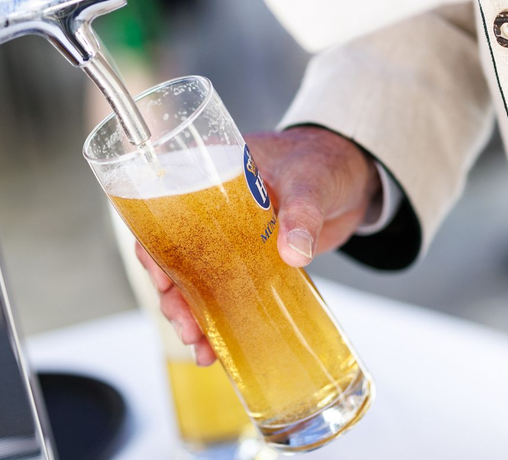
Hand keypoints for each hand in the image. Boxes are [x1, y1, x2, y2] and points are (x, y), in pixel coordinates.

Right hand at [135, 126, 381, 364]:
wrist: (354, 175)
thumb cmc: (323, 161)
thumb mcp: (311, 182)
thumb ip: (303, 213)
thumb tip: (294, 252)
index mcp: (208, 171)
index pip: (161, 211)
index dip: (153, 248)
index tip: (162, 280)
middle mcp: (208, 206)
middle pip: (172, 254)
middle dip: (173, 295)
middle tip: (187, 326)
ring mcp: (227, 236)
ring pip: (194, 278)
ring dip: (192, 313)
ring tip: (201, 347)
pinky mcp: (248, 259)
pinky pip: (224, 289)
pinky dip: (220, 317)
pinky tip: (219, 345)